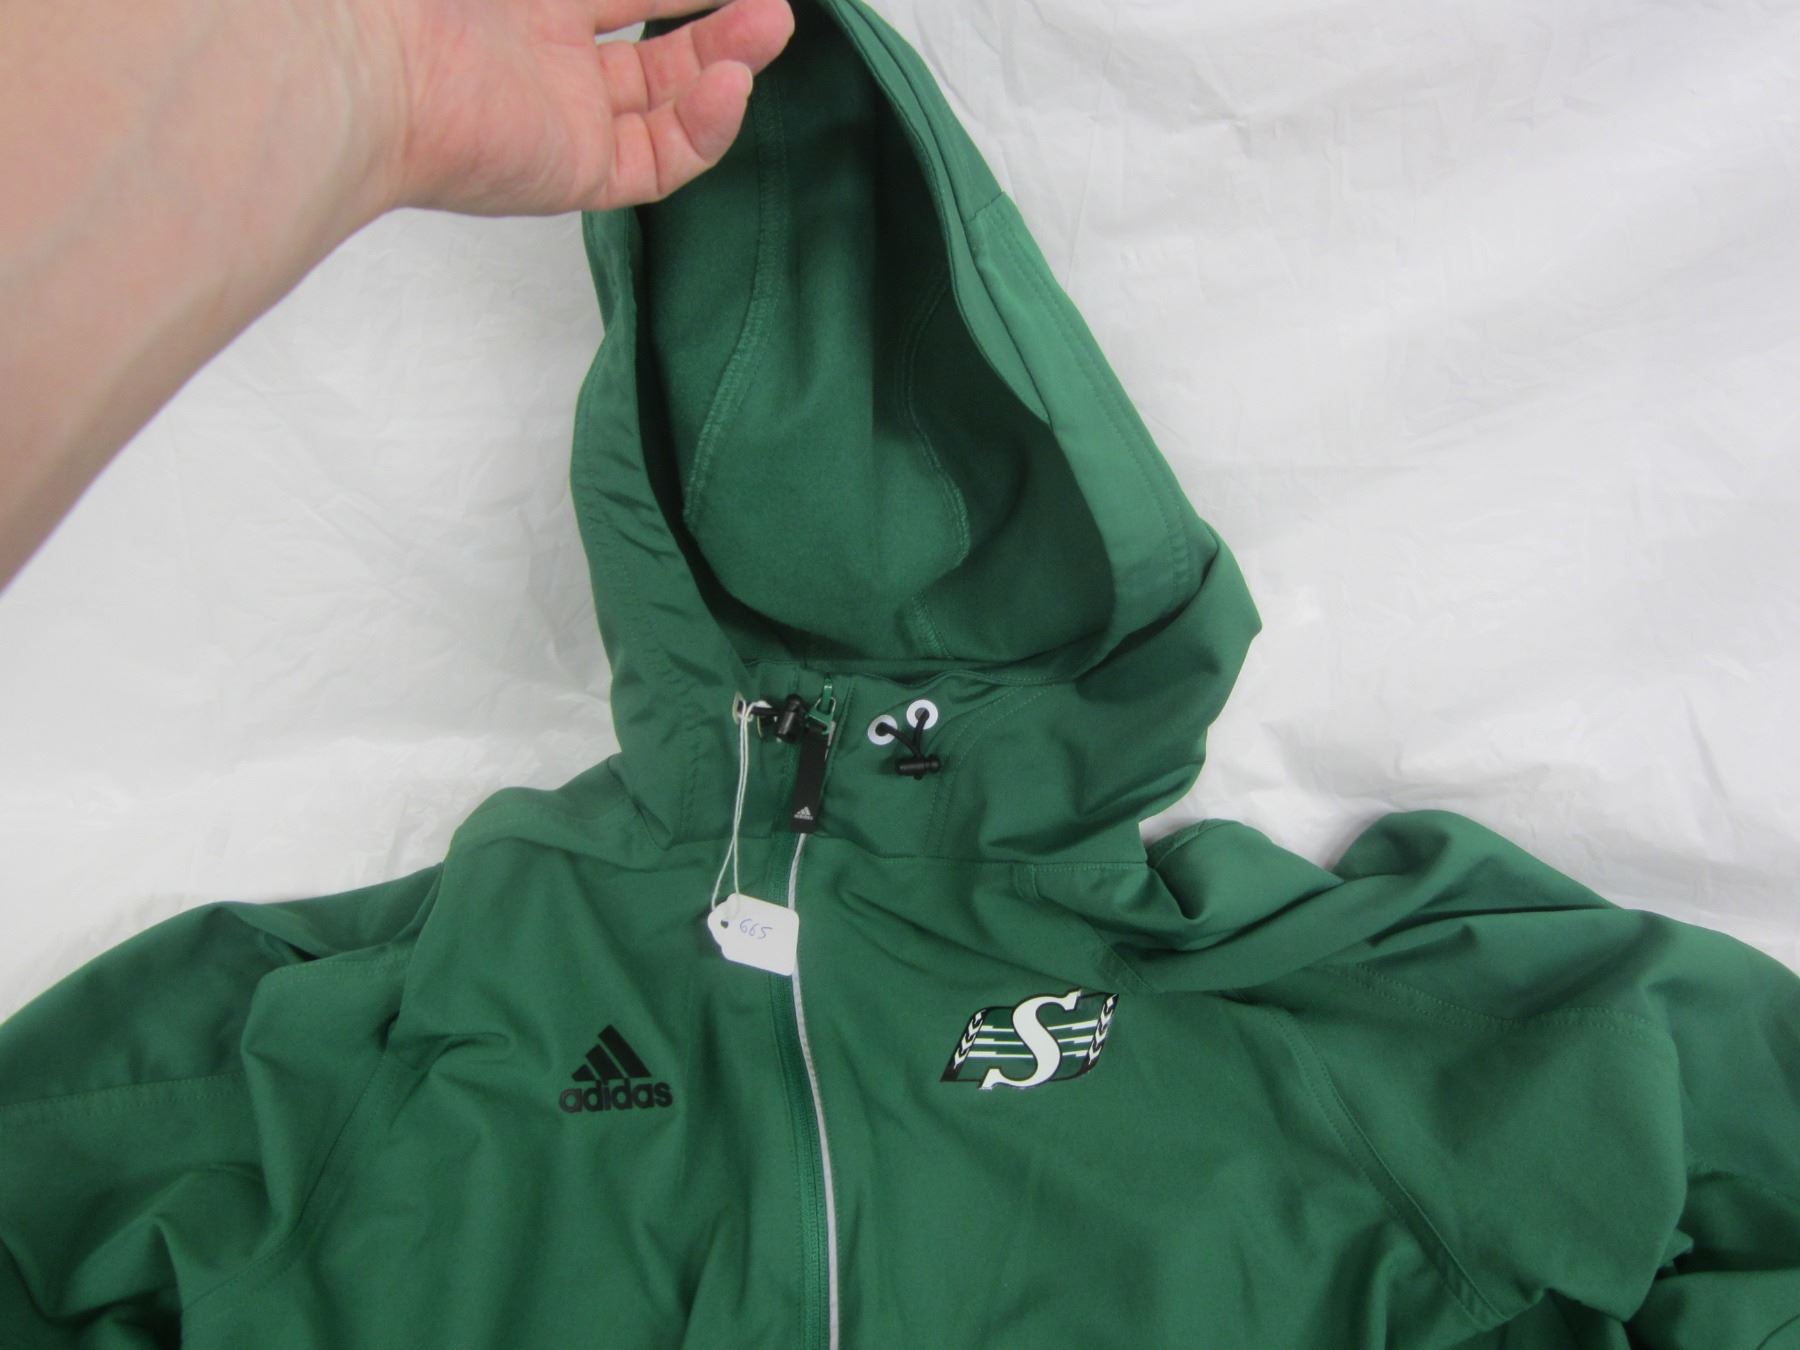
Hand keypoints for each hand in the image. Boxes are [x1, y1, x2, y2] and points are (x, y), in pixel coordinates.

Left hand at [364, 0, 795, 215]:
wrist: (368, 58)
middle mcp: (544, 55)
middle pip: (654, 43)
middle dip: (717, 17)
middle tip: (771, 3)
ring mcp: (563, 118)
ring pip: (667, 100)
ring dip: (726, 64)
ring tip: (772, 27)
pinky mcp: (576, 173)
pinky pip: (661, 159)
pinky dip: (705, 126)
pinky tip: (732, 85)